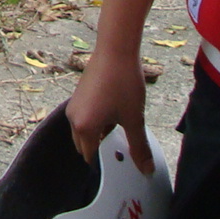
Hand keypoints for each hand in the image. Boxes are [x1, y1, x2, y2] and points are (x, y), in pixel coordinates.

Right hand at [65, 48, 154, 174]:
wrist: (115, 49)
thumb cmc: (123, 83)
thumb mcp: (134, 119)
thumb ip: (139, 147)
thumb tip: (146, 169)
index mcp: (84, 128)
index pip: (91, 157)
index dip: (106, 163)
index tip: (120, 162)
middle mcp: (73, 118)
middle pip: (85, 146)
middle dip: (101, 150)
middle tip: (122, 146)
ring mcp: (74, 106)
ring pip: (84, 132)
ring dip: (99, 135)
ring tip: (121, 127)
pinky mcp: (78, 96)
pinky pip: (84, 119)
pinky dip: (96, 123)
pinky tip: (114, 112)